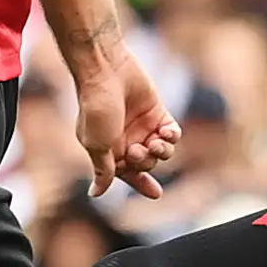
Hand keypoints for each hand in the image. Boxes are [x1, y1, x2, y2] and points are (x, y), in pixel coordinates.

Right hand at [75, 50, 180, 199]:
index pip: (128, 174)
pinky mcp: (156, 113)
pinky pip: (171, 133)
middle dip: (145, 162)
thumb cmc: (97, 109)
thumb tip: (95, 194)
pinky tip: (166, 133)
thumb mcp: (97, 145)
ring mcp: (142, 127)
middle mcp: (126, 140)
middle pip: (146, 164)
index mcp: (109, 151)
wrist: (106, 72)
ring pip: (162, 152)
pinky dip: (172, 136)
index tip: (156, 194)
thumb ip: (104, 171)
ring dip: (162, 152)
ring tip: (155, 143)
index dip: (141, 184)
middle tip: (136, 149)